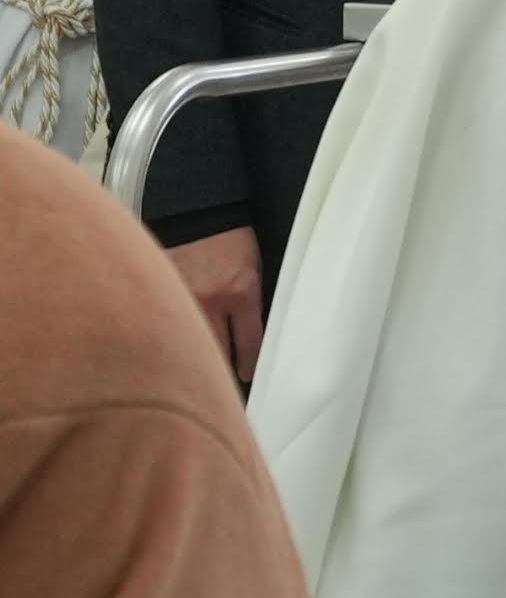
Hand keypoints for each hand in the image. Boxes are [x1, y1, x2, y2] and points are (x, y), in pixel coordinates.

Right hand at [166, 227, 265, 383]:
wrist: (198, 212)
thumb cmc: (232, 241)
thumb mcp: (254, 272)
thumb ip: (251, 306)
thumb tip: (254, 339)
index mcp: (241, 293)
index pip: (250, 344)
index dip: (250, 365)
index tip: (249, 376)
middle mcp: (210, 300)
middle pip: (215, 351)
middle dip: (220, 371)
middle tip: (224, 385)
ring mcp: (180, 298)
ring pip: (187, 342)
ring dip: (192, 358)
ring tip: (193, 376)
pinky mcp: (160, 292)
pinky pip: (165, 322)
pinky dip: (167, 335)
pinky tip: (166, 348)